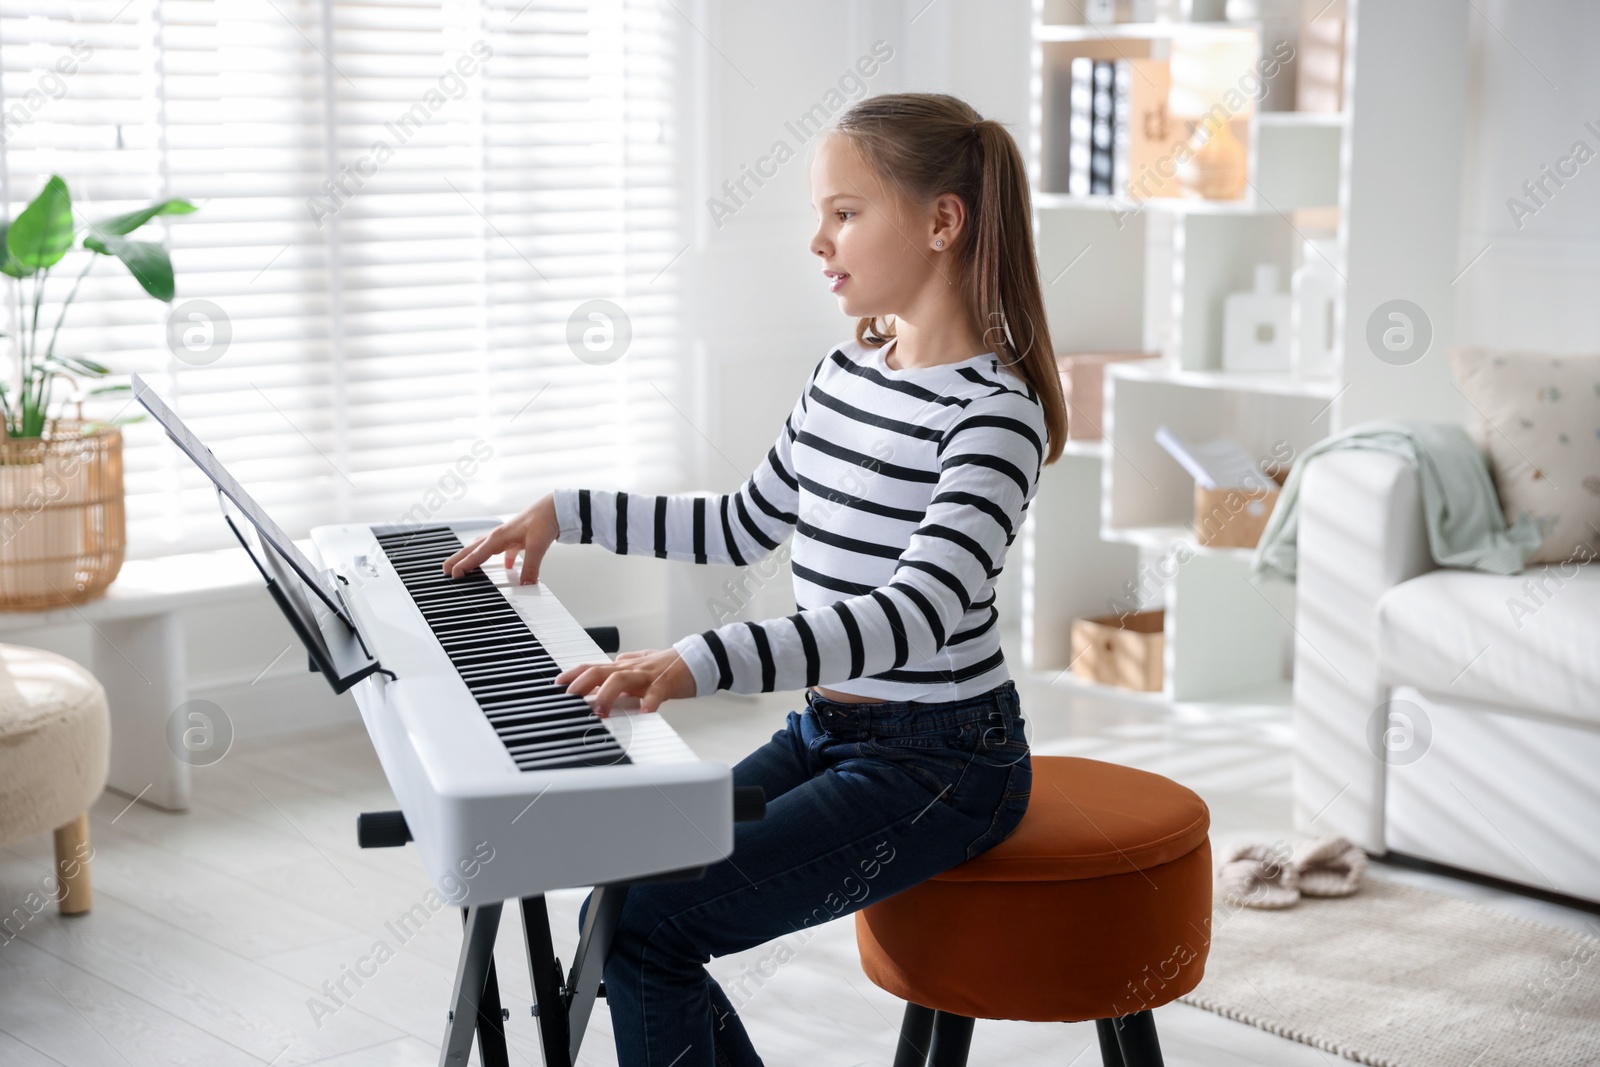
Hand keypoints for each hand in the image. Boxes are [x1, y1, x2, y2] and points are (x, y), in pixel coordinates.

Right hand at [441, 493, 558, 584]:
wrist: (557, 508)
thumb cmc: (544, 519)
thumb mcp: (537, 546)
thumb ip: (530, 567)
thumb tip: (526, 584)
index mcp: (498, 536)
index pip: (476, 554)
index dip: (464, 565)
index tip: (453, 574)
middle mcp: (499, 536)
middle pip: (473, 550)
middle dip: (458, 560)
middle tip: (445, 570)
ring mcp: (507, 536)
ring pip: (484, 549)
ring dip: (474, 557)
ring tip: (466, 567)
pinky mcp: (517, 538)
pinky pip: (504, 550)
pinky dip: (501, 559)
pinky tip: (507, 567)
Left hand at [556, 648, 696, 715]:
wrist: (697, 659)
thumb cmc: (669, 664)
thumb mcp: (643, 661)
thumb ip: (627, 662)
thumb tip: (612, 661)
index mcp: (624, 666)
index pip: (593, 667)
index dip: (574, 674)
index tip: (558, 683)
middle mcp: (631, 669)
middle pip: (600, 671)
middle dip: (582, 684)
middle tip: (570, 698)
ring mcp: (647, 675)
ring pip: (622, 679)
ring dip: (607, 694)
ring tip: (600, 710)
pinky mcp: (665, 683)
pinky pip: (655, 693)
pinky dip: (649, 702)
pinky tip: (644, 712)